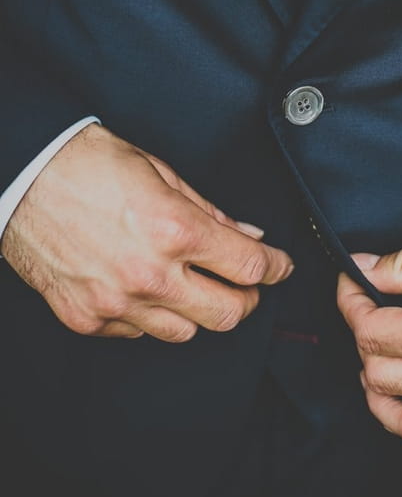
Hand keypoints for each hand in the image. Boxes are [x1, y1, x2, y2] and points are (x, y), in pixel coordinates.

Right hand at [1, 124, 292, 341]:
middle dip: (248, 298)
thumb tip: (246, 234)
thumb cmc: (87, 164)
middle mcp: (149, 274)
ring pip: (185, 333)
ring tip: (192, 284)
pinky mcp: (86, 318)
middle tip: (246, 283)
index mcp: (174, 229)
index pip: (249, 266)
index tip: (281, 266)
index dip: (276, 268)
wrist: (21, 175)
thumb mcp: (161, 173)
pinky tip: (146, 289)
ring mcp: (116, 303)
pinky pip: (137, 333)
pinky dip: (150, 316)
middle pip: (228, 314)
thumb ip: (209, 212)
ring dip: (199, 311)